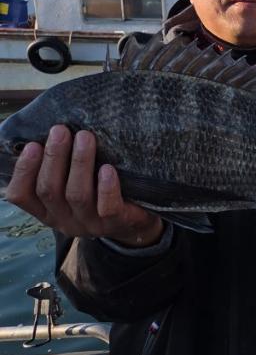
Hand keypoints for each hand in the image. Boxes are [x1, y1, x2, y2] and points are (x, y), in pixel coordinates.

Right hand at [5, 125, 162, 246]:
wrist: (136, 221)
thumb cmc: (99, 194)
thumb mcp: (73, 184)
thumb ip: (60, 169)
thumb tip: (53, 133)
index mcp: (47, 210)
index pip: (21, 195)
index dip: (23, 170)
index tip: (32, 144)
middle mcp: (64, 220)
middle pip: (49, 190)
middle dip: (54, 157)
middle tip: (60, 130)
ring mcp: (90, 224)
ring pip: (77, 195)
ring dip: (79, 163)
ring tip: (85, 137)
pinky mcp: (116, 223)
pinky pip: (108, 207)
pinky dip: (106, 187)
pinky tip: (108, 168)